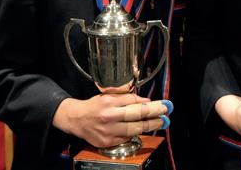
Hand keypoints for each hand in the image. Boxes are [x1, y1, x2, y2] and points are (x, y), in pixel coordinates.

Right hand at [53, 93, 170, 147]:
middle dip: (153, 116)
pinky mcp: (106, 142)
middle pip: (136, 117)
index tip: (162, 105)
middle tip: (164, 114)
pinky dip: (134, 134)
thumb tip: (145, 101)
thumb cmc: (94, 106)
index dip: (150, 105)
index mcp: (109, 103)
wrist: (76, 119)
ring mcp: (107, 132)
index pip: (134, 103)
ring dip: (148, 126)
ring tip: (158, 123)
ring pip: (133, 130)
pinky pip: (125, 139)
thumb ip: (127, 99)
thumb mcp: (109, 96)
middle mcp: (108, 117)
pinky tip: (140, 129)